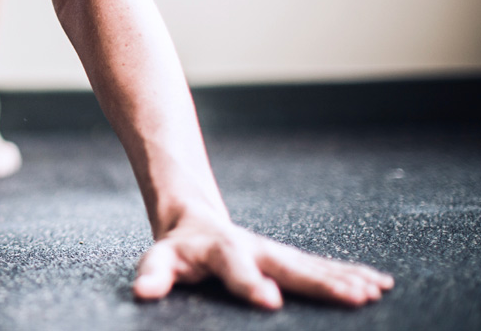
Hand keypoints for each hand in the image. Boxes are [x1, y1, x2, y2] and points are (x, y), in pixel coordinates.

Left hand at [133, 212, 393, 308]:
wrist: (195, 221)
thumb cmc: (176, 250)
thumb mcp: (159, 260)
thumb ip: (153, 276)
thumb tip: (142, 293)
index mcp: (221, 251)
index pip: (236, 270)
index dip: (251, 284)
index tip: (269, 301)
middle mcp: (255, 249)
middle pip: (289, 266)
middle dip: (320, 282)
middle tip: (352, 297)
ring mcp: (276, 252)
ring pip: (313, 266)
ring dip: (344, 279)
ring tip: (373, 293)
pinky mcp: (290, 258)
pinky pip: (324, 266)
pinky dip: (352, 274)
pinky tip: (380, 284)